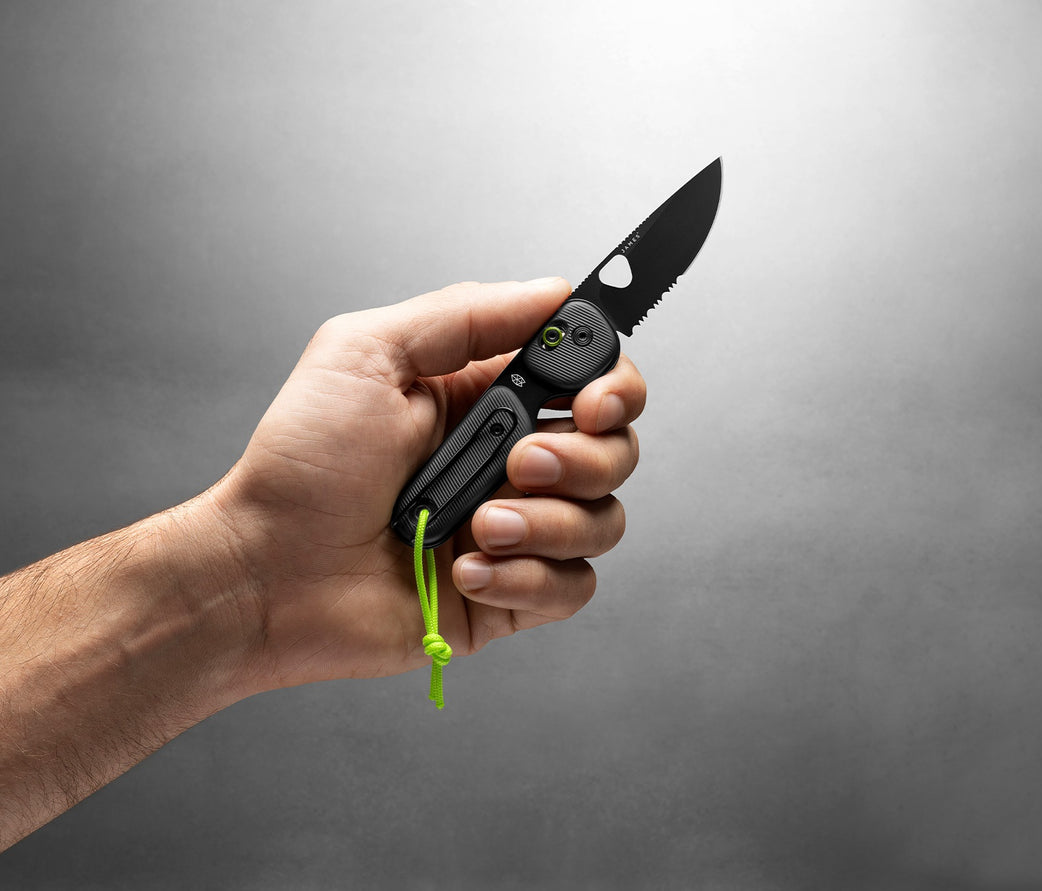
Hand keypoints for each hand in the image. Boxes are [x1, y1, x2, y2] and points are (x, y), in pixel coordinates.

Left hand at [209, 278, 645, 694]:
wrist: (265, 572)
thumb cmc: (300, 465)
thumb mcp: (366, 354)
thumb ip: (465, 315)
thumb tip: (555, 294)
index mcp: (486, 398)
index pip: (591, 378)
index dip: (612, 386)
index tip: (590, 401)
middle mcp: (510, 460)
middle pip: (615, 450)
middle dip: (582, 459)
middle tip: (517, 464)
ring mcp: (516, 529)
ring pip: (603, 521)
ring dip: (546, 523)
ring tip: (475, 528)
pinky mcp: (510, 593)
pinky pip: (572, 587)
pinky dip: (527, 579)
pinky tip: (465, 572)